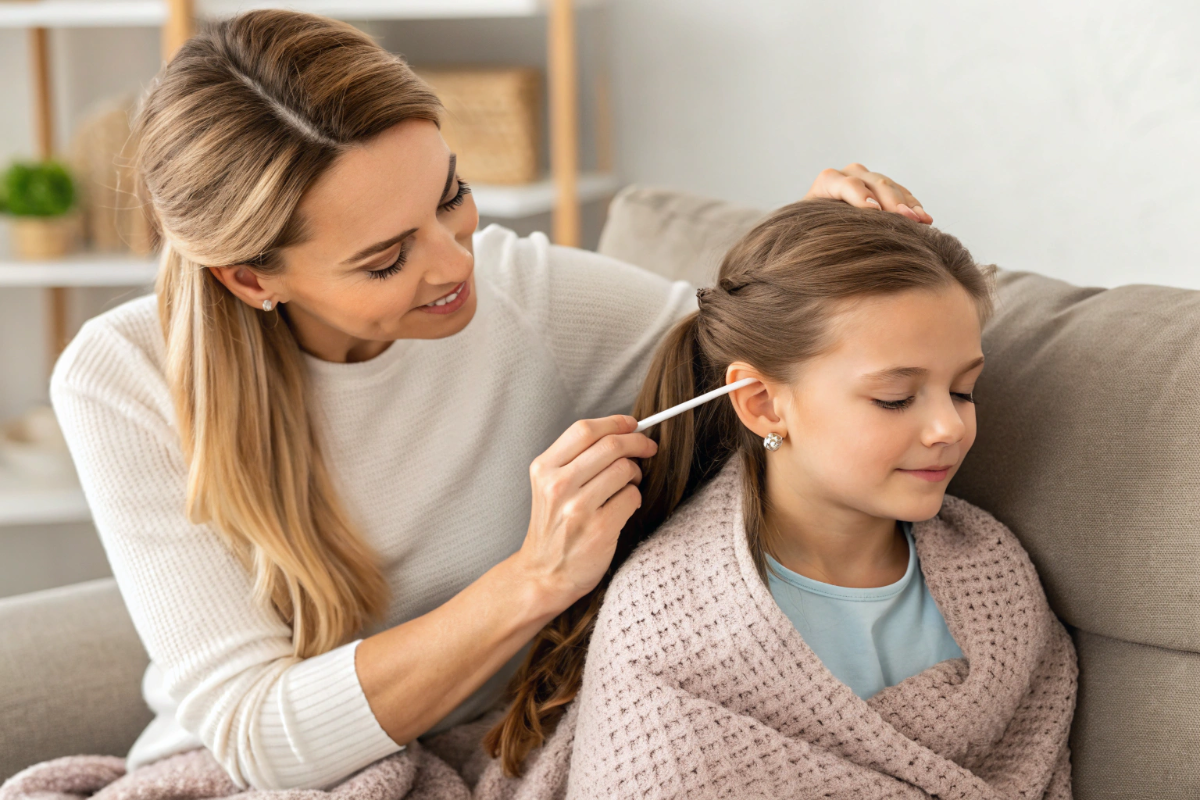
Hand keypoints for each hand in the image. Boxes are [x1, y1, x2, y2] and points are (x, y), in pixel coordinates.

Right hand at [514, 414, 657, 612]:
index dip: (615, 423)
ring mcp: (578, 507)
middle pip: (610, 445)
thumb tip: (621, 431)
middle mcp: (557, 485)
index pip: (585, 430)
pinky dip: (635, 498)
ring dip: (635, 474)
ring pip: (624, 469)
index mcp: (543, 468)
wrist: (544, 574)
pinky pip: (632, 496)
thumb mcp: (549, 486)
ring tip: (629, 484)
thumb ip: (576, 459)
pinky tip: (624, 507)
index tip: (632, 424)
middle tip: (648, 448)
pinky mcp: (599, 528)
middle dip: (637, 442)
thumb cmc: (554, 526)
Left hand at [805, 163, 932, 223]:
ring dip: (908, 205)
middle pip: (875, 183)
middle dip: (891, 201)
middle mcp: (850, 174)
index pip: (847, 184)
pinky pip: (903, 194)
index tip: (875, 212)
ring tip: (921, 221)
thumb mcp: (814, 229)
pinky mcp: (884, 188)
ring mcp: (869, 179)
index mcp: (828, 182)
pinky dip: (914, 207)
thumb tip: (843, 238)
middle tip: (906, 219)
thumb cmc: (812, 233)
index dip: (861, 196)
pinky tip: (925, 219)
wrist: (818, 230)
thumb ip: (824, 228)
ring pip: (892, 187)